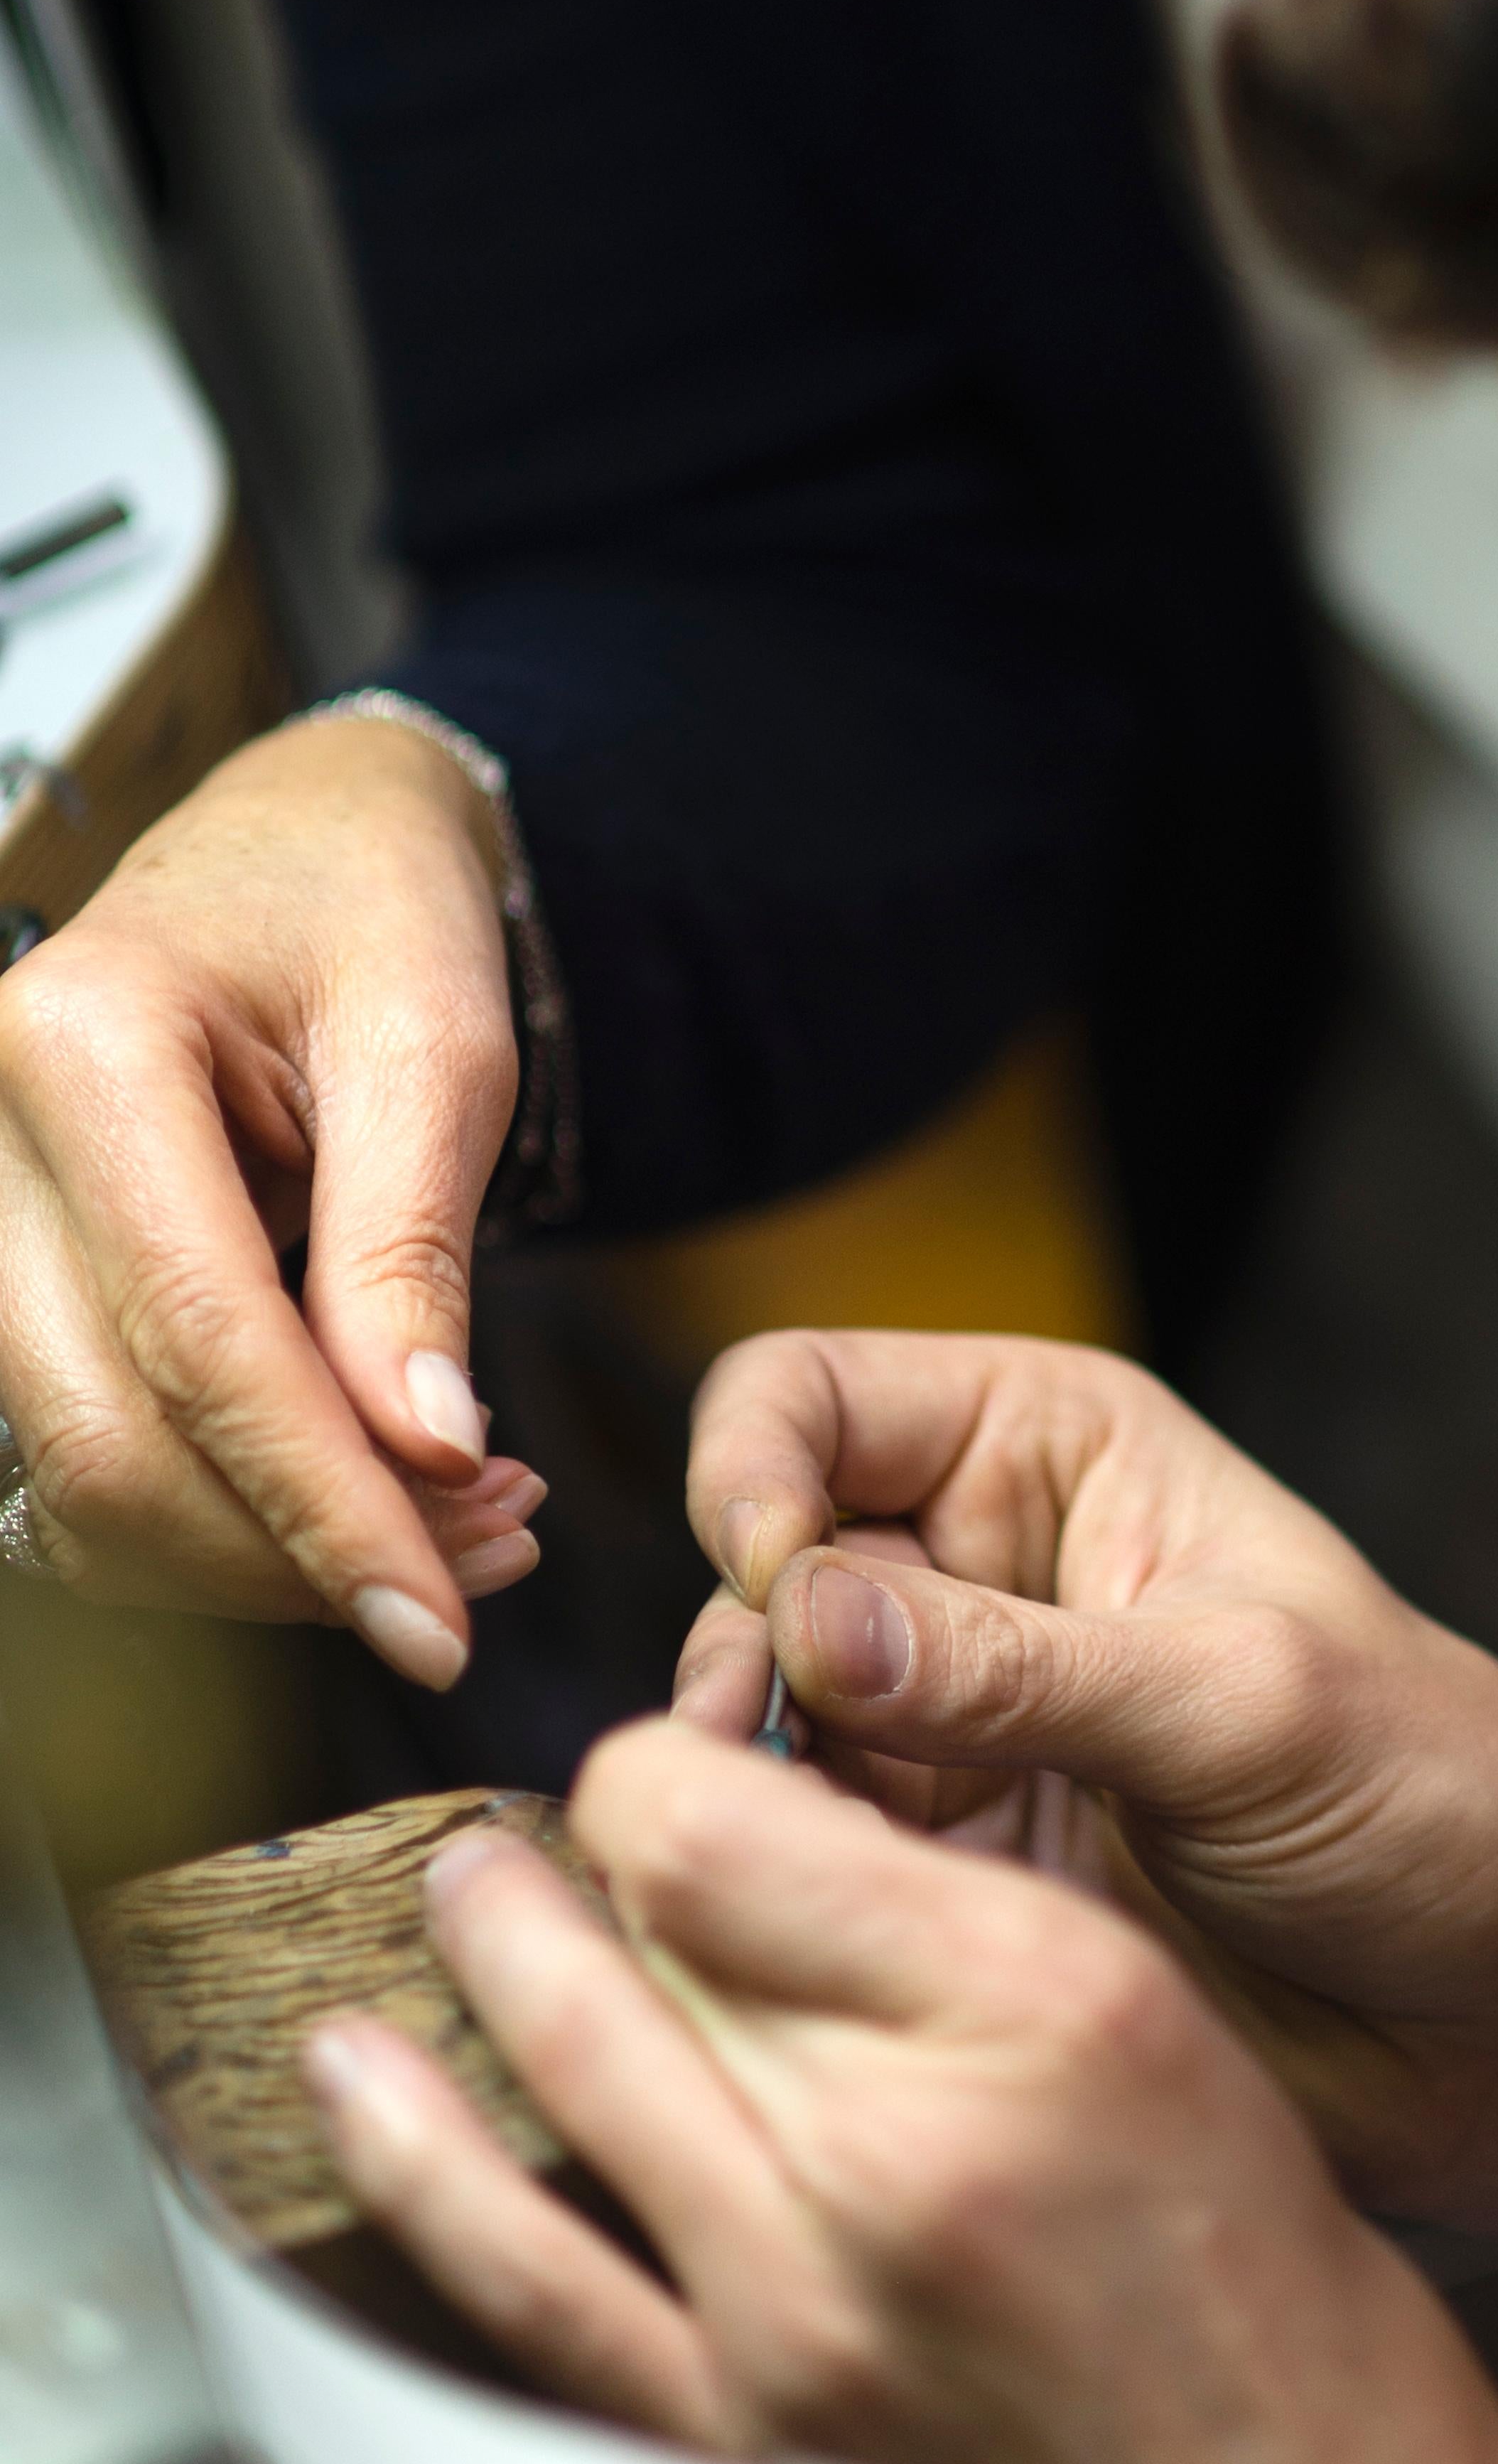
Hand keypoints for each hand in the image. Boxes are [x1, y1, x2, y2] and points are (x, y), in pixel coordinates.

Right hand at [0, 712, 544, 1678]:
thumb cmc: (376, 909)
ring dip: (269, 1552)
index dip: (322, 1505)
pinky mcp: (16, 1285)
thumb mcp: (437, 1042)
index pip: (200, 1342)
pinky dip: (226, 1517)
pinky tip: (369, 1501)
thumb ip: (414, 1251)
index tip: (442, 1623)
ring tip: (460, 1535)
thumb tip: (429, 1457)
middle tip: (485, 1575)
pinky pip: (89, 1458)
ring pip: (86, 1479)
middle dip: (300, 1548)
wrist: (307, 840)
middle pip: (113, 1439)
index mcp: (83, 1047)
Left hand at [308, 1727, 1497, 2463]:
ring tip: (456, 1893)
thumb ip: (958, 1911)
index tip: (668, 1763)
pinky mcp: (743, 2434)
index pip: (729, 1825)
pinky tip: (361, 2084)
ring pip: (566, 2072)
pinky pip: (527, 2277)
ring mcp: (800, 2310)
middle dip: (572, 1851)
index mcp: (1031, 2004)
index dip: (666, 1765)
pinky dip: (424, 2167)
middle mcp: (899, 2148)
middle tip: (544, 1818)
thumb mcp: (1153, 2013)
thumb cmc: (1267, 2287)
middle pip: (640, 1931)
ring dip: (486, 1962)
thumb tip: (764, 1827)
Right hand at [668, 1335, 1497, 2226]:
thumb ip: (1021, 1671)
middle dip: (734, 1662)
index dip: (757, 1473)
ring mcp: (943, 1730)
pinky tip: (820, 1936)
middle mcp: (974, 1573)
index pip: (808, 1396)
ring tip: (805, 1870)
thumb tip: (808, 1618)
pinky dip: (775, 1895)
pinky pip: (790, 1863)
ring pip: (745, 1729)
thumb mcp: (1243, 1705)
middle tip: (768, 1772)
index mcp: (1053, 1453)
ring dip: (747, 1794)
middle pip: (746, 1570)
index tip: (776, 1585)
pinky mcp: (938, 1875)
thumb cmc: (1440, 1798)